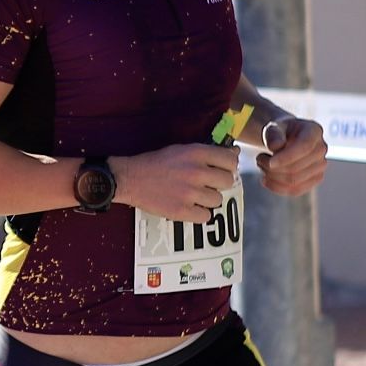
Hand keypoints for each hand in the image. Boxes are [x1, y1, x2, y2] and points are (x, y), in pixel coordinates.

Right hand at [112, 142, 239, 221]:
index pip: (231, 161)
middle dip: (218, 184)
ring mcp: (190, 193)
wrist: (130, 178)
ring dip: (208, 199)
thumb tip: (235, 152)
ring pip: (217, 200)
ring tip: (193, 196)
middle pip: (227, 182)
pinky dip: (198, 213)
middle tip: (205, 184)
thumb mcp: (181, 149)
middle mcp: (196, 172)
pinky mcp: (182, 211)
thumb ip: (208, 152)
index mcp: (196, 153)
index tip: (219, 170)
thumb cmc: (156, 162)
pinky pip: (205, 216)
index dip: (228, 167)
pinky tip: (188, 207)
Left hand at [256, 118, 327, 195]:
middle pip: (297, 167)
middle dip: (272, 167)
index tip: (269, 162)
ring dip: (272, 177)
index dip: (286, 157)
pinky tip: (265, 180)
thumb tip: (276, 146)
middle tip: (259, 159)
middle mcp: (321, 148)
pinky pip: (295, 190)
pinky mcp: (314, 179)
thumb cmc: (279, 132)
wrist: (285, 139)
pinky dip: (277, 187)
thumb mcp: (273, 127)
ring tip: (261, 166)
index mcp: (314, 131)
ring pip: (294, 181)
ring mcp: (320, 166)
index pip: (304, 147)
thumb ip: (273, 134)